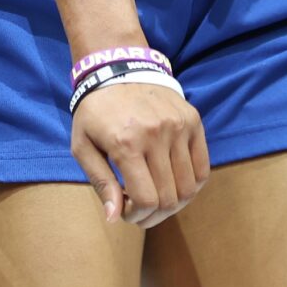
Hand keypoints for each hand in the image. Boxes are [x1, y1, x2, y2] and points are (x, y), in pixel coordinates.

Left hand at [71, 81, 209, 227]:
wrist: (117, 68)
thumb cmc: (96, 112)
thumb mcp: (82, 145)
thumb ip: (100, 182)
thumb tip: (114, 218)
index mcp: (126, 142)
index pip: (147, 199)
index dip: (138, 216)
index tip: (127, 213)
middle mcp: (156, 134)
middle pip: (170, 198)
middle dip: (154, 216)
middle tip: (141, 212)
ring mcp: (178, 126)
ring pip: (190, 187)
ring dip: (174, 204)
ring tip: (157, 200)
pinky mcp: (193, 121)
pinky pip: (203, 168)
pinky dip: (192, 186)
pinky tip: (174, 185)